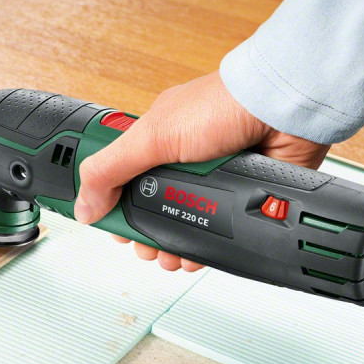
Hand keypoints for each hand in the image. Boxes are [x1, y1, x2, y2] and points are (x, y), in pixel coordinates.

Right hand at [73, 71, 329, 271]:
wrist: (280, 112)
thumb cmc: (221, 107)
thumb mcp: (152, 137)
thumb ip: (110, 170)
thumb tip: (83, 205)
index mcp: (153, 142)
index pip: (118, 178)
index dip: (110, 204)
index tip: (107, 226)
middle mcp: (178, 163)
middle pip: (147, 209)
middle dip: (141, 233)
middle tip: (140, 246)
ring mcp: (208, 181)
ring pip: (180, 224)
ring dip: (170, 245)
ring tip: (167, 257)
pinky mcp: (234, 197)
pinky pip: (213, 230)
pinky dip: (202, 246)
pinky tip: (195, 255)